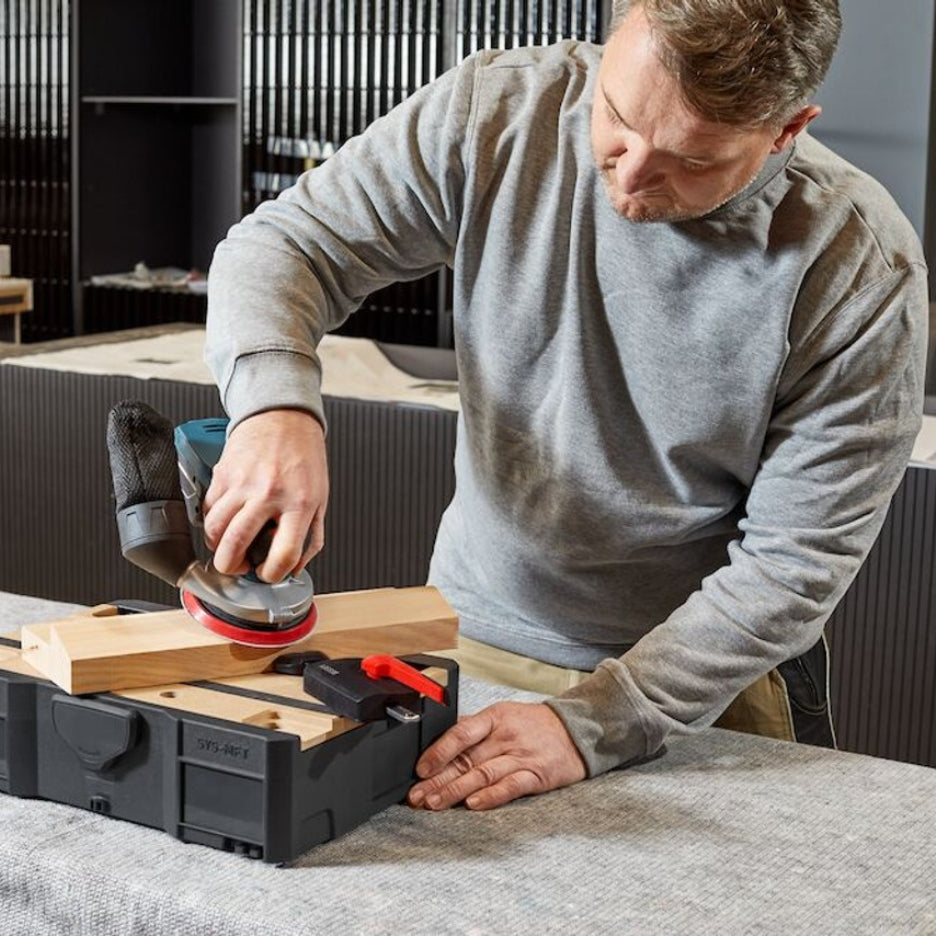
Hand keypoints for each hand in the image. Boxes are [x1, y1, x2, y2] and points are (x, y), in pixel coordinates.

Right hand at [202, 409, 328, 581]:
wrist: (283, 418)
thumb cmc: (304, 457)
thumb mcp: (320, 499)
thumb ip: (310, 537)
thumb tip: (294, 568)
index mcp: (299, 503)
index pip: (283, 554)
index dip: (272, 574)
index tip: (269, 572)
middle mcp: (268, 494)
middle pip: (235, 546)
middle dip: (232, 567)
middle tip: (239, 566)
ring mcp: (242, 484)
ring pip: (213, 531)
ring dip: (217, 547)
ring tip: (229, 546)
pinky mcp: (222, 475)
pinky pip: (207, 510)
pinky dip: (212, 523)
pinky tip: (225, 522)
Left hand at [407, 702, 586, 810]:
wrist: (577, 730)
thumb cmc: (533, 725)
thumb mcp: (502, 716)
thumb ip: (473, 728)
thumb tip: (438, 741)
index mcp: (494, 717)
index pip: (461, 733)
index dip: (438, 751)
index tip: (420, 768)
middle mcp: (506, 736)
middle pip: (467, 759)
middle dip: (438, 779)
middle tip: (417, 796)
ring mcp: (522, 755)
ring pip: (483, 774)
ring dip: (455, 791)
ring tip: (434, 804)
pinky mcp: (537, 775)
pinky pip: (511, 786)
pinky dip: (491, 796)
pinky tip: (473, 804)